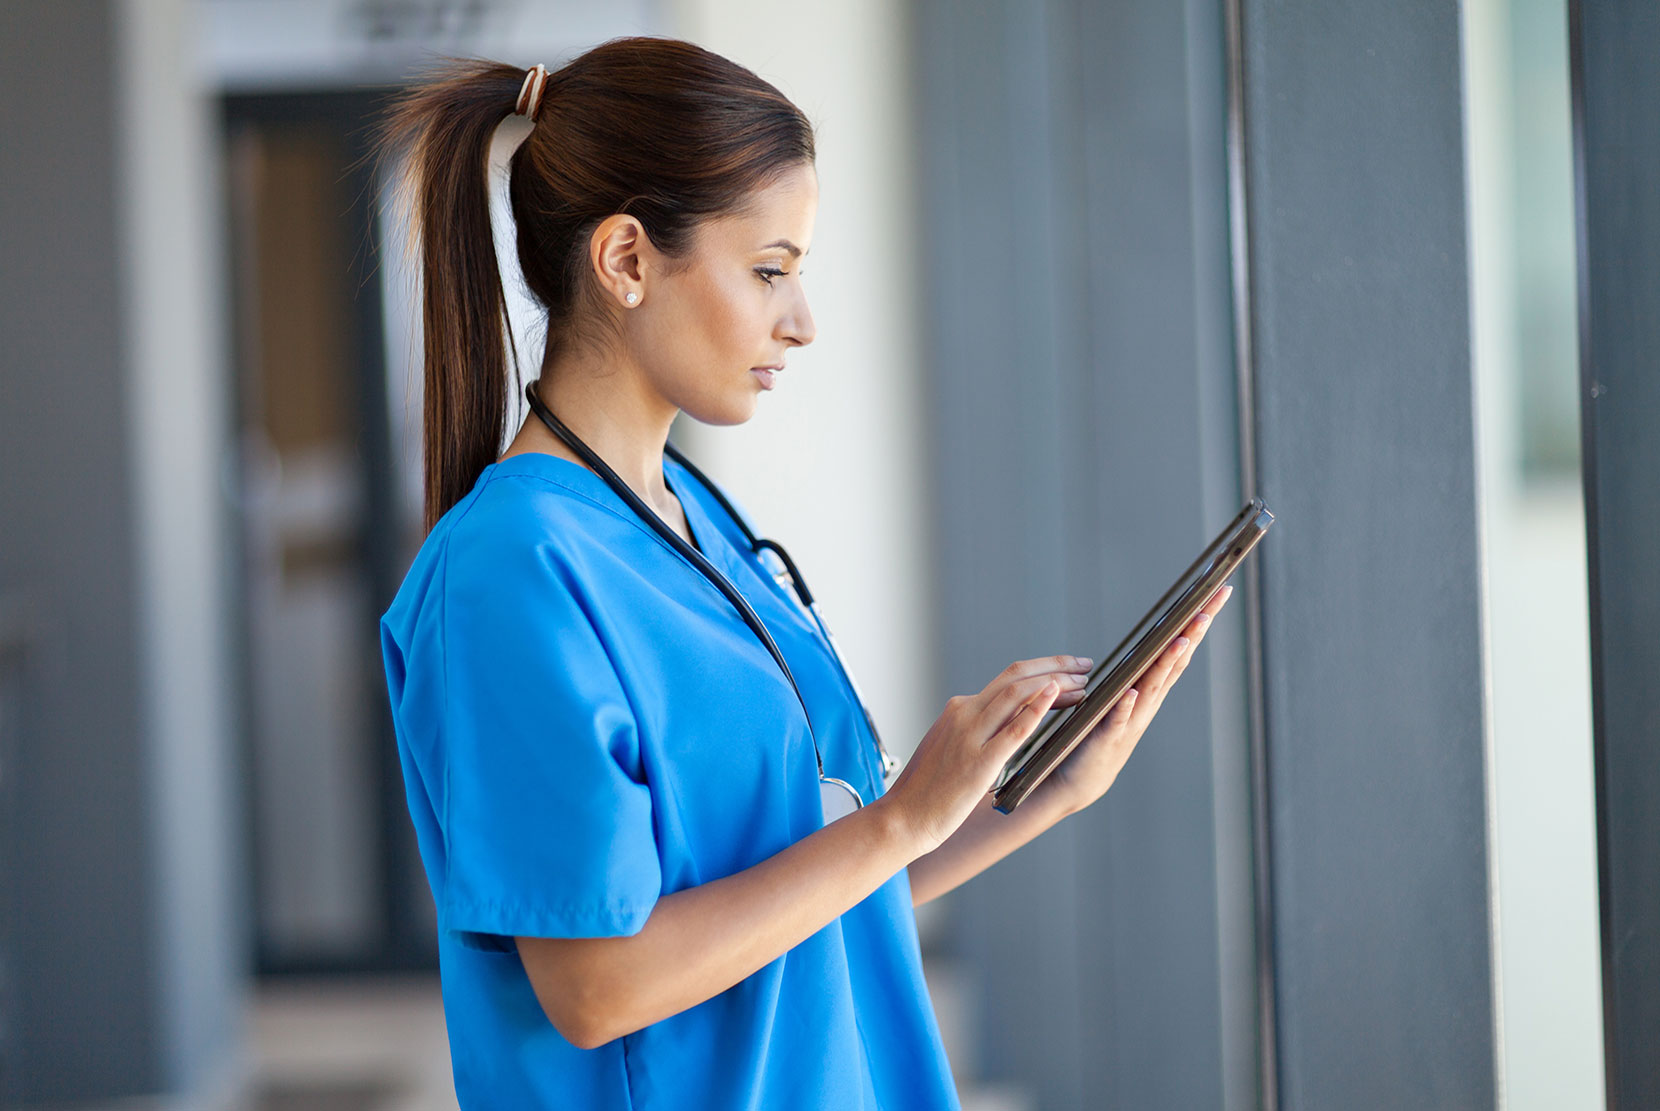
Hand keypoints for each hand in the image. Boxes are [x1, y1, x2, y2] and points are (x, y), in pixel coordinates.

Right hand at [880, 653, 1094, 852]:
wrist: (905, 816)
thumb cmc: (928, 788)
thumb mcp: (951, 746)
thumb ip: (976, 730)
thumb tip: (1009, 721)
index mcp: (959, 710)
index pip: (1007, 679)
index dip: (1042, 670)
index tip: (1066, 670)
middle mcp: (964, 714)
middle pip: (1016, 677)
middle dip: (1055, 667)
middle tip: (1085, 667)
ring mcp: (970, 736)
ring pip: (1017, 693)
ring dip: (1055, 683)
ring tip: (1082, 685)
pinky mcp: (979, 762)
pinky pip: (1014, 729)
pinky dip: (1037, 708)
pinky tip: (1056, 696)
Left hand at [1029, 584, 1234, 815]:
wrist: (1074, 783)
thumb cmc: (1095, 739)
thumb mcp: (1121, 700)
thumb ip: (1136, 676)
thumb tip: (1152, 645)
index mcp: (1146, 691)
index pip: (1176, 651)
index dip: (1195, 624)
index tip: (1216, 594)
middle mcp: (1144, 705)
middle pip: (1173, 663)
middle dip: (1194, 633)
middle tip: (1213, 604)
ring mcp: (1128, 722)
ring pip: (1151, 688)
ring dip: (1167, 664)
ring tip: (1182, 640)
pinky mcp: (1105, 739)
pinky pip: (1116, 720)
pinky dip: (1125, 706)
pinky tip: (1132, 692)